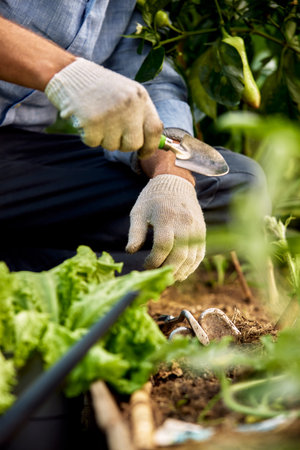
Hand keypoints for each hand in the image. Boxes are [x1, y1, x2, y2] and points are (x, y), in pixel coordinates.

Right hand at [45, 58, 162, 157]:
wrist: (70, 73)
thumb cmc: (101, 88)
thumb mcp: (127, 94)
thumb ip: (140, 115)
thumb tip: (151, 143)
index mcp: (140, 97)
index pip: (154, 130)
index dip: (151, 147)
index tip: (144, 153)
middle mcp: (129, 105)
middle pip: (134, 144)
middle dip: (123, 144)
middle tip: (112, 133)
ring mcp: (111, 113)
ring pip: (112, 146)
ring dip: (103, 138)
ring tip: (97, 118)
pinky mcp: (92, 121)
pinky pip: (94, 143)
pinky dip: (88, 136)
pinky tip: (85, 120)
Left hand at [126, 174, 205, 280]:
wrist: (175, 183)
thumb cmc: (152, 199)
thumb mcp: (139, 212)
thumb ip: (135, 232)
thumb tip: (130, 251)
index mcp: (166, 217)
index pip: (162, 246)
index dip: (154, 260)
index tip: (146, 265)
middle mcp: (184, 223)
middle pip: (179, 255)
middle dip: (167, 269)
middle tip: (157, 275)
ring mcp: (195, 228)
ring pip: (191, 257)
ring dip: (180, 272)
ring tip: (169, 278)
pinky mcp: (202, 231)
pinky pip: (199, 254)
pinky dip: (192, 267)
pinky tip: (182, 273)